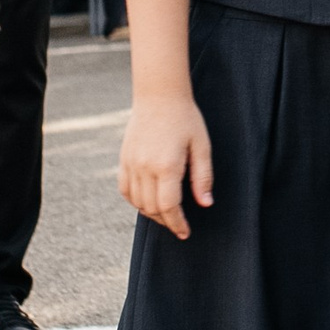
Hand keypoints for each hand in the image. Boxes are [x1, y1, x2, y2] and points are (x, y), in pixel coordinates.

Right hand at [119, 96, 213, 234]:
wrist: (159, 96)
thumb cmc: (185, 119)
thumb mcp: (201, 147)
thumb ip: (203, 177)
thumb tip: (205, 203)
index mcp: (166, 165)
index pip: (169, 206)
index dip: (177, 223)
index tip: (185, 232)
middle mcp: (145, 167)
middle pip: (152, 208)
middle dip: (166, 221)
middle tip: (178, 225)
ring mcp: (131, 164)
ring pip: (137, 202)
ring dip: (151, 213)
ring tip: (166, 214)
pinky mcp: (123, 159)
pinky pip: (125, 189)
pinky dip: (135, 201)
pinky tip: (147, 201)